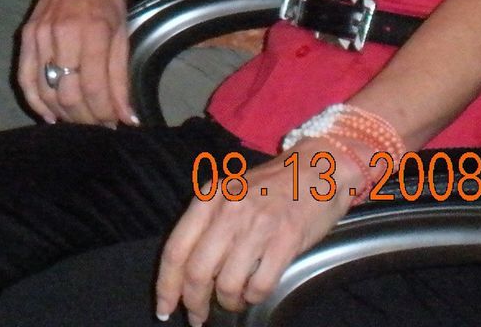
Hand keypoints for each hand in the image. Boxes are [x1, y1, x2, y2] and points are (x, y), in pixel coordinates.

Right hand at [16, 0, 133, 125]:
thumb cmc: (107, 0)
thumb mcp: (122, 36)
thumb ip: (121, 79)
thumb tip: (127, 118)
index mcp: (93, 32)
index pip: (94, 87)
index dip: (103, 113)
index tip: (113, 124)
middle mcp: (63, 34)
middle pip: (68, 94)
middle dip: (85, 118)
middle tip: (98, 125)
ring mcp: (40, 35)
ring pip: (46, 90)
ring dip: (63, 114)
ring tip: (79, 121)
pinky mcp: (26, 36)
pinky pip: (25, 78)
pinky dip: (36, 102)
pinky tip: (50, 116)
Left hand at [154, 138, 356, 324]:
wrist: (317, 169)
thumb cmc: (270, 185)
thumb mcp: (229, 193)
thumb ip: (208, 224)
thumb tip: (188, 272)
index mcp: (208, 199)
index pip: (176, 249)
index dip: (166, 285)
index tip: (163, 308)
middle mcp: (228, 212)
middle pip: (197, 272)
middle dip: (193, 303)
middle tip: (198, 317)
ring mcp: (257, 227)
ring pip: (227, 284)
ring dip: (228, 303)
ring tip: (232, 302)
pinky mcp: (285, 241)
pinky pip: (260, 285)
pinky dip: (253, 297)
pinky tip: (254, 293)